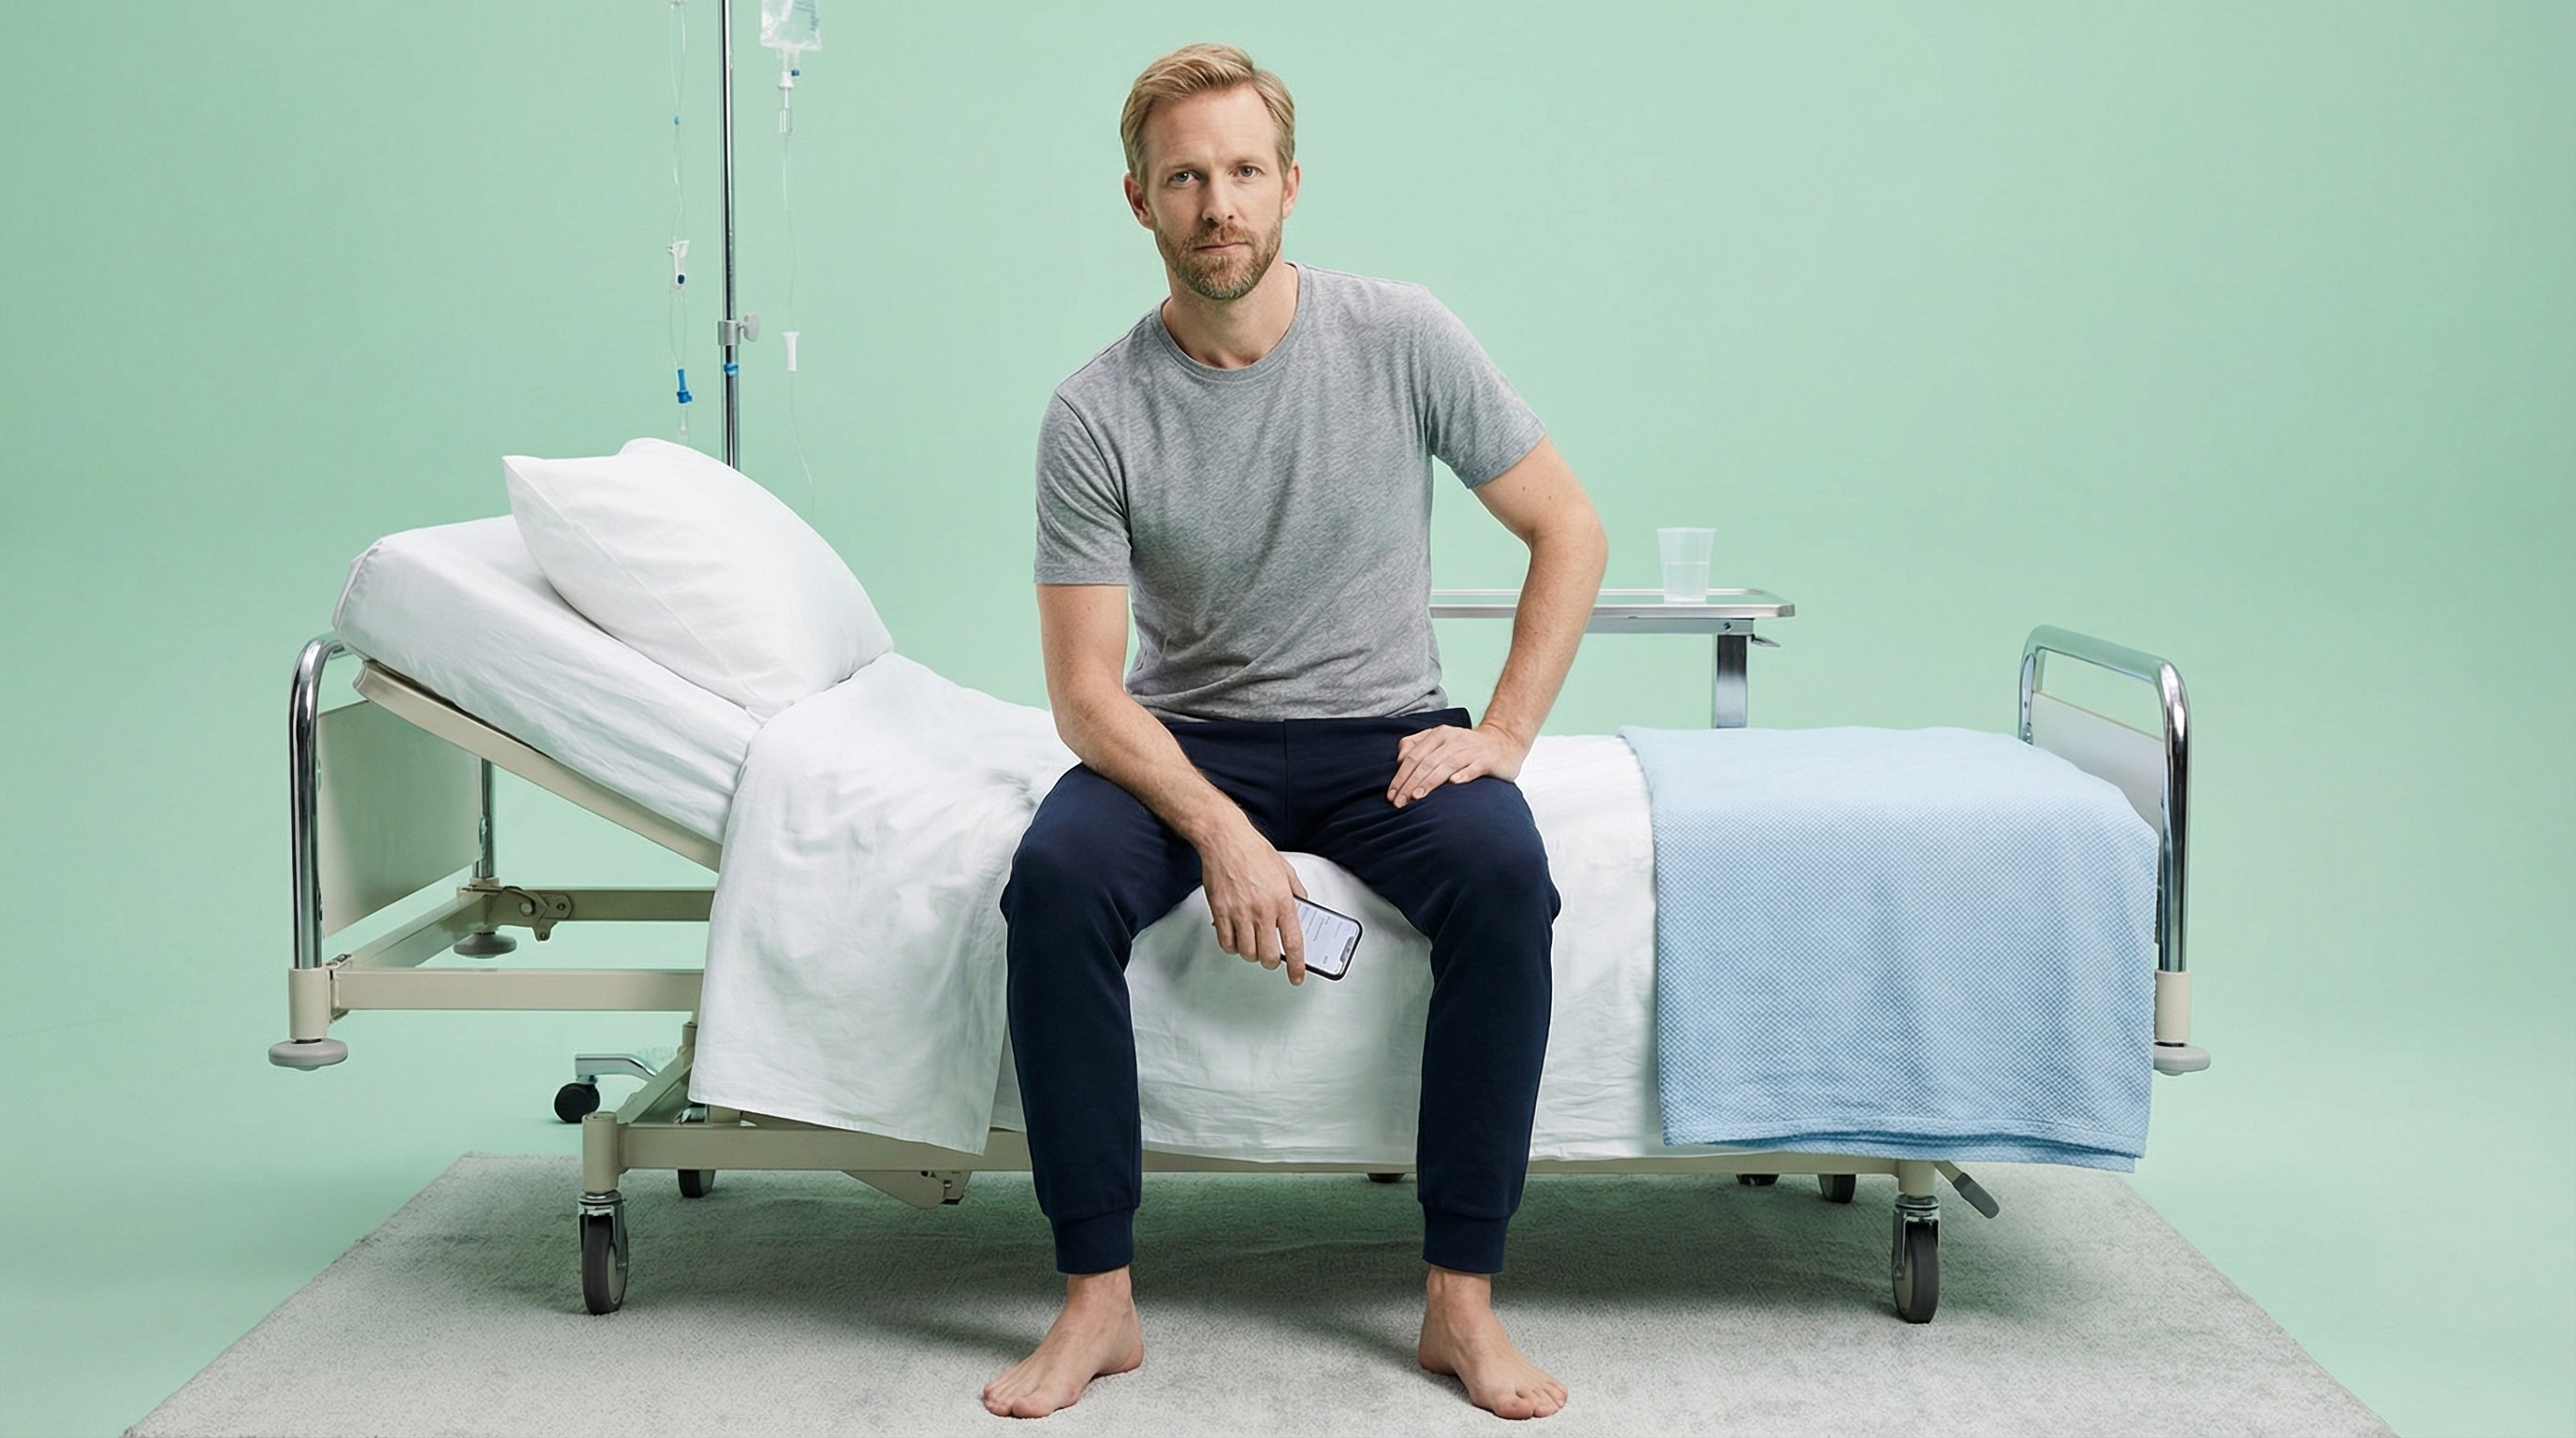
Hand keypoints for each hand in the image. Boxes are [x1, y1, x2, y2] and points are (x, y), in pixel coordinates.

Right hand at [1195, 814, 1309, 984]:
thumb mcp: (1285, 870)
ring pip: (1246, 952)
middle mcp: (1262, 909)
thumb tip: (1303, 909)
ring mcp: (1239, 912)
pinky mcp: (1220, 911)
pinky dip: (1231, 946)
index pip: (1293, 943)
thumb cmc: (1253, 851)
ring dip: (1250, 953)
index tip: (1297, 977)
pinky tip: (1235, 937)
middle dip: (1270, 962)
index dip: (1297, 966)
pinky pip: (1225, 943)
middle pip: (1267, 955)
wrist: (1225, 839)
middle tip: (1270, 956)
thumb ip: (1297, 892)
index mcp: (1282, 900)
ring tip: (1251, 943)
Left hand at [1388, 722, 1528, 808]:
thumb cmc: (1465, 747)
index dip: (1400, 776)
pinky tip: (1454, 784)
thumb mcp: (1440, 741)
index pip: (1413, 756)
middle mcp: (1453, 740)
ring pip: (1446, 765)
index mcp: (1438, 734)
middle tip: (1399, 803)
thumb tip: (1400, 761)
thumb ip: (1417, 746)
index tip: (1391, 795)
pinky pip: (1474, 768)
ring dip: (1430, 782)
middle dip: (1410, 784)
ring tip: (1417, 797)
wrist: (1503, 742)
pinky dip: (1464, 775)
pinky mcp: (1487, 760)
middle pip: (1426, 763)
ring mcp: (1471, 750)